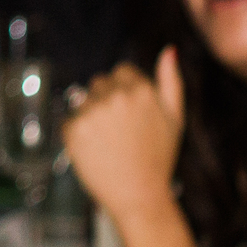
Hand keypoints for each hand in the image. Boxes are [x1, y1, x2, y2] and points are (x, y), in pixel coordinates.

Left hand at [62, 48, 185, 219]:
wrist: (140, 197)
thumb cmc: (159, 158)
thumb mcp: (175, 118)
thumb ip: (171, 81)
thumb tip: (168, 49)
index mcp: (141, 90)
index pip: (122, 71)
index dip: (127, 92)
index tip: (132, 115)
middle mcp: (115, 96)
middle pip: (100, 82)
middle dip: (108, 100)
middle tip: (122, 132)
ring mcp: (92, 111)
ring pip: (83, 99)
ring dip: (93, 115)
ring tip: (110, 142)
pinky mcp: (72, 127)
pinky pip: (71, 119)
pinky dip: (79, 132)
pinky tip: (96, 150)